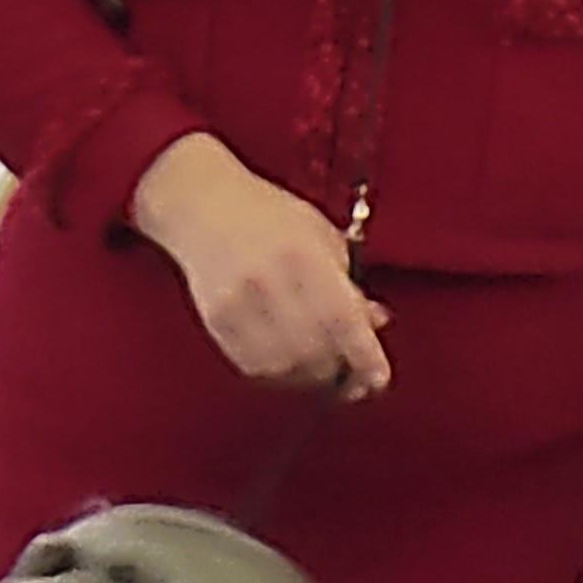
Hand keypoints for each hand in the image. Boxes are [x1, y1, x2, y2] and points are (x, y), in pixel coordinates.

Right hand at [132, 135, 390, 401]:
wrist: (203, 204)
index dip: (365, 355)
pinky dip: (278, 371)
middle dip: (338, 367)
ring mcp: (238, 303)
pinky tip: (287, 355)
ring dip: (308, 373)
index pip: (343, 319)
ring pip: (285, 367)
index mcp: (303, 254)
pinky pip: (254, 366)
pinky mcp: (216, 320)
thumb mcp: (321, 236)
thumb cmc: (269, 217)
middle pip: (315, 351)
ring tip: (317, 359)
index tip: (379, 377)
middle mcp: (269, 279)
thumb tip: (375, 324)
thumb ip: (348, 283)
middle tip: (348, 364)